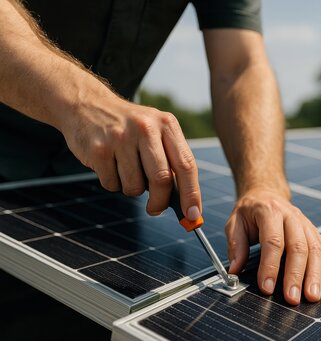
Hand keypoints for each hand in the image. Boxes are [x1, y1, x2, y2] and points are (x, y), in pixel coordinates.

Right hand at [60, 95, 200, 218]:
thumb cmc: (129, 128)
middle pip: (162, 179)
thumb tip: (185, 204)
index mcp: (167, 124)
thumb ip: (171, 162)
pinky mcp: (98, 149)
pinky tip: (109, 164)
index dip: (192, 193)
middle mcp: (146, 128)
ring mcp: (120, 137)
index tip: (193, 215)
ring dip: (132, 189)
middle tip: (155, 209)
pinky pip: (112, 184)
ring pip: (135, 186)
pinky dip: (113, 183)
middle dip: (160, 202)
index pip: (186, 164)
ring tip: (125, 169)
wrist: (87, 104)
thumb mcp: (155, 133)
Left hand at [226, 188, 320, 304]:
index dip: (270, 266)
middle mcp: (291, 216)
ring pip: (315, 249)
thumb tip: (234, 271)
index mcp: (269, 211)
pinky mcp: (314, 232)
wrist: (266, 194)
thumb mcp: (235, 223)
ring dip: (315, 275)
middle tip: (292, 298)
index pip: (273, 241)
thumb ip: (235, 246)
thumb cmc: (250, 212)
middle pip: (298, 247)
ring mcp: (306, 224)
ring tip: (311, 297)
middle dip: (295, 275)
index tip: (267, 287)